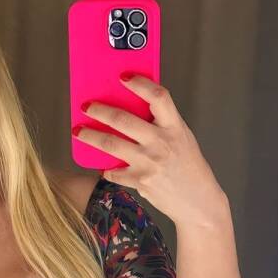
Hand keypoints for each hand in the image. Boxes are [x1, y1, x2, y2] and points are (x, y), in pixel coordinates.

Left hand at [73, 74, 226, 225]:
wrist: (198, 201)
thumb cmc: (189, 167)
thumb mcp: (182, 138)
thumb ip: (162, 124)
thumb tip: (134, 107)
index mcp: (175, 127)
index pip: (158, 97)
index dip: (140, 83)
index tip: (123, 76)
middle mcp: (161, 143)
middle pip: (124, 120)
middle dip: (100, 110)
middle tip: (87, 106)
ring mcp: (149, 162)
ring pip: (111, 144)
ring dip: (90, 136)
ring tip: (78, 131)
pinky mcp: (139, 181)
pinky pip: (113, 171)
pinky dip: (105, 168)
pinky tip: (101, 165)